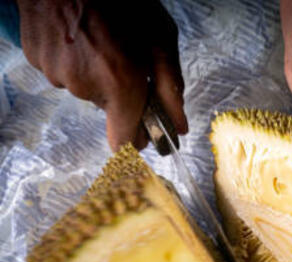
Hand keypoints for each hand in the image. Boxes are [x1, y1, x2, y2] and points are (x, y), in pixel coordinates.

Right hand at [17, 0, 187, 150]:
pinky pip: (61, 70)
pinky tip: (78, 35)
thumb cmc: (122, 0)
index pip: (123, 141)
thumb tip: (179, 127)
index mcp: (120, 84)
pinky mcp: (36, 59)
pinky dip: (71, 59)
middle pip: (107, 108)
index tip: (145, 130)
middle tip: (124, 58)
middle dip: (120, 91)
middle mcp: (85, 85)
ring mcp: (56, 72)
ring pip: (83, 87)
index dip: (136, 137)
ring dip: (94, 72)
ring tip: (99, 39)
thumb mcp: (162, 40)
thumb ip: (171, 89)